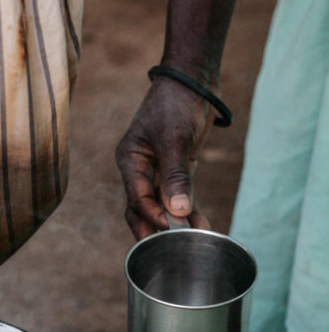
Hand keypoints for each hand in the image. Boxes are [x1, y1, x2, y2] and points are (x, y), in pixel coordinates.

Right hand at [115, 76, 213, 239]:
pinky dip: (188, 210)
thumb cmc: (177, 102)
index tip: (173, 229)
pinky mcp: (175, 168)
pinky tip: (201, 225)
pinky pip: (178, 196)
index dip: (153, 217)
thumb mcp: (174, 138)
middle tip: (172, 253)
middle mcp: (139, 169)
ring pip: (161, 206)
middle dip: (156, 231)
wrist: (193, 78)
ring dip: (176, 224)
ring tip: (194, 243)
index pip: (136, 199)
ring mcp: (157, 170)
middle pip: (141, 209)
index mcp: (129, 161)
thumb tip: (176, 212)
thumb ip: (175, 176)